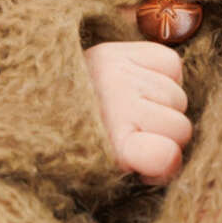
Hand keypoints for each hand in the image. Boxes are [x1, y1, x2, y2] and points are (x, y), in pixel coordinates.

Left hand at [85, 40, 191, 184]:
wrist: (40, 104)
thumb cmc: (83, 146)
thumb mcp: (110, 172)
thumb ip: (149, 169)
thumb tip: (174, 156)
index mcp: (115, 144)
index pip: (167, 155)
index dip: (166, 163)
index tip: (147, 163)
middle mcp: (118, 101)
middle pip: (181, 128)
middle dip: (167, 135)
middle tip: (139, 134)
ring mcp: (119, 72)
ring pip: (179, 97)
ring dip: (165, 105)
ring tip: (135, 108)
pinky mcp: (120, 50)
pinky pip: (172, 64)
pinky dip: (165, 75)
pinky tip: (141, 84)